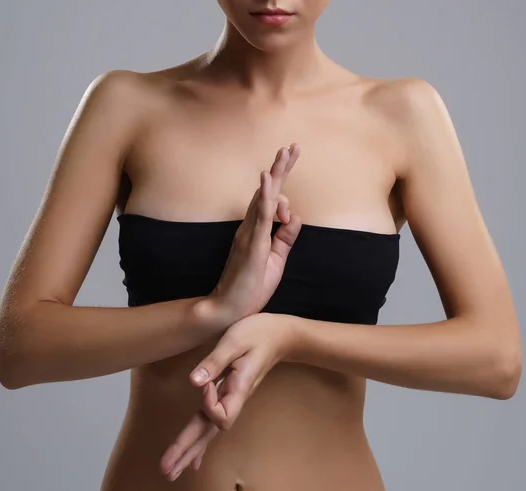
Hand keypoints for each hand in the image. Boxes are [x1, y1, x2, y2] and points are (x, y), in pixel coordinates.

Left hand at [159, 312, 294, 480]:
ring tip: (172, 471)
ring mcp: (232, 399)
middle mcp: (235, 399)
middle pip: (209, 431)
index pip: (220, 414)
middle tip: (166, 471)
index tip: (206, 384)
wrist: (280, 335)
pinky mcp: (228, 395)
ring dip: (189, 450)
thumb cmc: (258, 333)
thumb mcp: (235, 341)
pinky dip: (200, 440)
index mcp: (238, 388)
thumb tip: (194, 382)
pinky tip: (194, 457)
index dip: (208, 404)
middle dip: (187, 450)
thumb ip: (215, 362)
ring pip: (208, 430)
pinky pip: (211, 422)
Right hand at [208, 145, 301, 322]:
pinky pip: (260, 219)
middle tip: (291, 146)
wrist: (231, 309)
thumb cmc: (251, 286)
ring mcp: (249, 235)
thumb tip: (294, 216)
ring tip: (284, 154)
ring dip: (274, 176)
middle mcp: (250, 228)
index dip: (281, 180)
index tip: (292, 159)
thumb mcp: (276, 259)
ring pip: (263, 199)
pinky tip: (268, 182)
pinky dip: (265, 199)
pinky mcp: (251, 247)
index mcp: (256, 231)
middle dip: (280, 168)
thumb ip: (285, 238)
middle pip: (266, 192)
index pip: (270, 200)